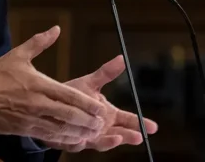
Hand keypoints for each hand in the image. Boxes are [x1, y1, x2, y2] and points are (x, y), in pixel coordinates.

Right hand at [0, 26, 104, 145]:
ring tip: (92, 134)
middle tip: (102, 124)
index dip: (87, 104)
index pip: (68, 95)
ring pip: (59, 128)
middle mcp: (37, 103)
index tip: (101, 108)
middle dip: (87, 121)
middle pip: (68, 114)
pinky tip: (72, 140)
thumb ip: (39, 42)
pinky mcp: (22, 130)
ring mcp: (30, 118)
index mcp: (38, 84)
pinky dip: (61, 139)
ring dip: (78, 132)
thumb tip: (56, 29)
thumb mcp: (18, 55)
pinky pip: (46, 136)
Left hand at [44, 55, 158, 151]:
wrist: (51, 106)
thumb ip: (106, 73)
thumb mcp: (90, 82)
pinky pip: (79, 144)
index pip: (128, 120)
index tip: (153, 127)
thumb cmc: (73, 95)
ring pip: (102, 142)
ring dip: (111, 141)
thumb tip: (121, 58)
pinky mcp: (73, 142)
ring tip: (118, 137)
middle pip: (120, 133)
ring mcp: (89, 137)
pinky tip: (86, 140)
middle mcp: (101, 128)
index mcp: (108, 114)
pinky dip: (83, 143)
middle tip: (139, 136)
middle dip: (129, 135)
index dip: (140, 123)